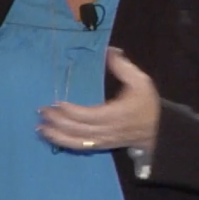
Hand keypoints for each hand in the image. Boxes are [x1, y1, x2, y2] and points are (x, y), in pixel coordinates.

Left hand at [37, 47, 159, 153]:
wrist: (159, 131)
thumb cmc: (147, 104)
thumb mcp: (140, 81)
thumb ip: (123, 67)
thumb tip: (108, 51)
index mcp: (115, 115)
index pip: (89, 115)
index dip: (71, 111)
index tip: (57, 102)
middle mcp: (107, 130)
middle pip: (78, 129)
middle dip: (58, 122)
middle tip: (41, 112)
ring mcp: (103, 141)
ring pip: (77, 142)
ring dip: (57, 136)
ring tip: (40, 128)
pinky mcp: (101, 146)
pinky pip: (81, 148)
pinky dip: (65, 144)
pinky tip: (52, 137)